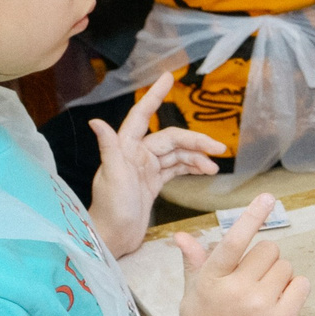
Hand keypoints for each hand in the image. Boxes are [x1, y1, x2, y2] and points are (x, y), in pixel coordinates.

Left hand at [88, 73, 225, 255]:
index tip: (168, 77)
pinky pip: (176, 168)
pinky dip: (191, 168)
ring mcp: (145, 169)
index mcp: (125, 149)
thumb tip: (96, 121)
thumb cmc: (110, 210)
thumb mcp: (112, 178)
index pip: (141, 115)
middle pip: (170, 139)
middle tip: (218, 149)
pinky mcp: (153, 183)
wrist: (113, 238)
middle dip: (195, 141)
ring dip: (196, 157)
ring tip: (214, 167)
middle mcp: (135, 154)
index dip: (154, 95)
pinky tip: (206, 172)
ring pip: (177, 154)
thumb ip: (108, 148)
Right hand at [173, 194, 306, 315]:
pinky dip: (294, 289)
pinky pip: (301, 284)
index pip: (234, 240)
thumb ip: (194, 263)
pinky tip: (278, 302)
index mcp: (212, 279)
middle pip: (269, 249)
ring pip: (285, 266)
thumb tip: (182, 235)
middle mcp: (237, 290)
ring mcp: (261, 305)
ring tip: (262, 296)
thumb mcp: (192, 294)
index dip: (252, 216)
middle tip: (253, 280)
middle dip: (264, 260)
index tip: (268, 197)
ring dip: (278, 276)